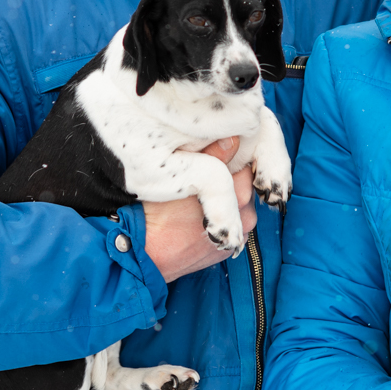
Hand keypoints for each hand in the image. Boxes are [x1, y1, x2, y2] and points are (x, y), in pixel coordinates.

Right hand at [142, 138, 256, 281]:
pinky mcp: (231, 246)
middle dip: (229, 175)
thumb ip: (212, 153)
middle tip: (201, 174)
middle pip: (244, 182)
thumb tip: (235, 136)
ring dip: (226, 197)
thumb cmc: (156, 211)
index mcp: (237, 190)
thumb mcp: (182, 173)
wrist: (144, 253)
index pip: (246, 160)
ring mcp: (240, 233)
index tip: (211, 154)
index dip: (228, 154)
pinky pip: (233, 222)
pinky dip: (222, 216)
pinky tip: (199, 216)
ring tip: (198, 198)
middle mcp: (246, 213)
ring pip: (239, 203)